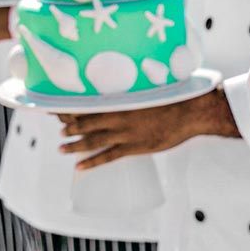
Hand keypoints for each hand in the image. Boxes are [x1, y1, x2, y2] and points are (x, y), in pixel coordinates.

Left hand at [58, 90, 238, 169]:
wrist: (190, 112)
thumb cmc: (171, 96)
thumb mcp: (147, 87)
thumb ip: (131, 88)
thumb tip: (119, 83)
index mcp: (120, 99)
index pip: (88, 103)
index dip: (71, 107)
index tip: (59, 108)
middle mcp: (118, 116)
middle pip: (85, 122)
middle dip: (69, 126)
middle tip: (59, 130)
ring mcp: (125, 133)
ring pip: (92, 141)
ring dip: (75, 145)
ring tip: (61, 148)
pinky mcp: (134, 147)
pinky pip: (108, 157)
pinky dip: (92, 162)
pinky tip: (79, 166)